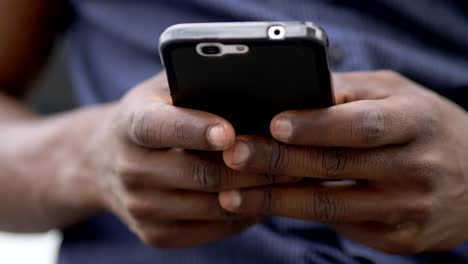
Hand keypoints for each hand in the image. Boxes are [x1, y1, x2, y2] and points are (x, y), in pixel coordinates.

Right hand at [90, 73, 292, 247]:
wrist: (104, 163)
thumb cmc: (151, 117)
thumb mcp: (162, 90)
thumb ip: (196, 82)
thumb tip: (253, 82)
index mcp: (131, 124)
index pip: (162, 127)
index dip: (196, 129)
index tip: (230, 132)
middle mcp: (130, 169)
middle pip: (200, 173)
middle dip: (251, 166)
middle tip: (292, 157)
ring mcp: (140, 207)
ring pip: (212, 206)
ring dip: (255, 193)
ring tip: (288, 178)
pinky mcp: (154, 234)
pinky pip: (210, 230)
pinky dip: (242, 216)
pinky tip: (262, 199)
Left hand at [219, 71, 467, 253]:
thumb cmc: (426, 125)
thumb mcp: (399, 95)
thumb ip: (350, 93)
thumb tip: (294, 92)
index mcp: (415, 122)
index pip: (361, 125)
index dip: (316, 125)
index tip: (273, 124)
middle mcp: (415, 169)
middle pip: (336, 167)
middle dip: (277, 163)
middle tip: (233, 157)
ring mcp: (409, 209)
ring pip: (331, 206)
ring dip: (276, 201)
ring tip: (233, 196)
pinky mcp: (401, 239)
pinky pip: (342, 227)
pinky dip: (300, 216)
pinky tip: (269, 207)